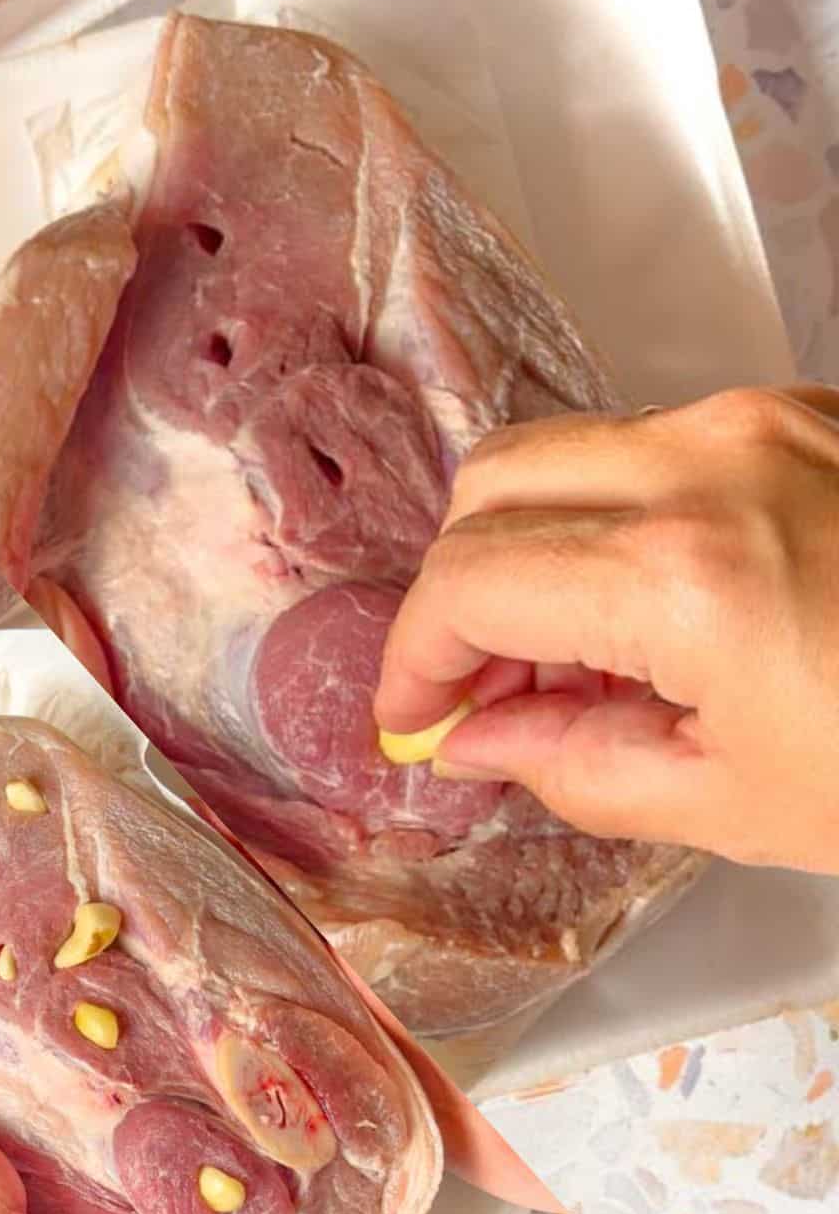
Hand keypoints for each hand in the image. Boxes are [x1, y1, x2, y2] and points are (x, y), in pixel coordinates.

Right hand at [374, 387, 838, 872]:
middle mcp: (708, 458)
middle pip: (494, 481)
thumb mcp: (732, 801)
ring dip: (535, 549)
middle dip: (461, 588)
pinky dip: (614, 520)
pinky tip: (654, 612)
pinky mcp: (806, 412)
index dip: (415, 655)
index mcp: (680, 573)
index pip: (469, 580)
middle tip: (487, 688)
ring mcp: (763, 418)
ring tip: (577, 659)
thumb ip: (570, 762)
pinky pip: (656, 445)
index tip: (414, 715)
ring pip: (571, 450)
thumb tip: (476, 735)